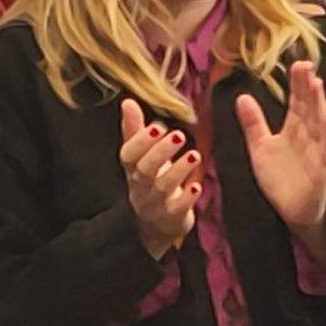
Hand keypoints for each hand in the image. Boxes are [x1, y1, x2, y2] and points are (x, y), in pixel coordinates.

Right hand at [118, 99, 201, 257]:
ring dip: (178, 170)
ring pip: (162, 187)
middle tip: (179, 135)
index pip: (129, 155)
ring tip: (195, 155)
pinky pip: (178, 208)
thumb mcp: (140, 157)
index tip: (158, 127)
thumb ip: (135, 130)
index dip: (141, 141)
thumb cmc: (149, 181)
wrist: (154, 224)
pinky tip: (197, 185)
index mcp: (132, 169)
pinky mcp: (171, 217)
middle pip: (145, 170)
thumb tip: (128, 102)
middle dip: (161, 152)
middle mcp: (140, 186)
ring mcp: (155, 203)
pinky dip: (187, 197)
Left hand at [237, 63, 325, 244]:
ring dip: (319, 103)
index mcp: (294, 129)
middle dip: (307, 86)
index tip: (296, 63)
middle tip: (305, 64)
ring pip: (319, 122)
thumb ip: (253, 123)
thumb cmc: (279, 179)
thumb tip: (242, 96)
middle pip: (308, 106)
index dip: (296, 83)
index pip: (296, 101)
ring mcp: (317, 150)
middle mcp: (308, 135)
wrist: (291, 211)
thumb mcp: (260, 148)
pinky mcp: (322, 167)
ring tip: (316, 83)